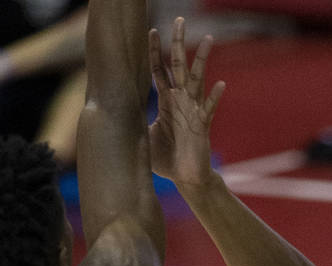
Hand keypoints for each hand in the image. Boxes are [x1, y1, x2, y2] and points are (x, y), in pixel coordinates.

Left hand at [148, 17, 225, 188]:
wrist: (186, 178)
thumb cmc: (166, 159)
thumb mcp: (143, 135)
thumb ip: (133, 120)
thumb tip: (111, 113)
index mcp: (167, 101)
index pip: (159, 70)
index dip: (155, 51)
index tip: (151, 30)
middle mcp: (181, 100)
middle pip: (179, 65)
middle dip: (178, 42)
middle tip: (180, 20)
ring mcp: (193, 111)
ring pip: (197, 80)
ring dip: (201, 60)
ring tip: (208, 39)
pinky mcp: (203, 126)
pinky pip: (209, 109)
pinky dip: (215, 97)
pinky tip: (220, 84)